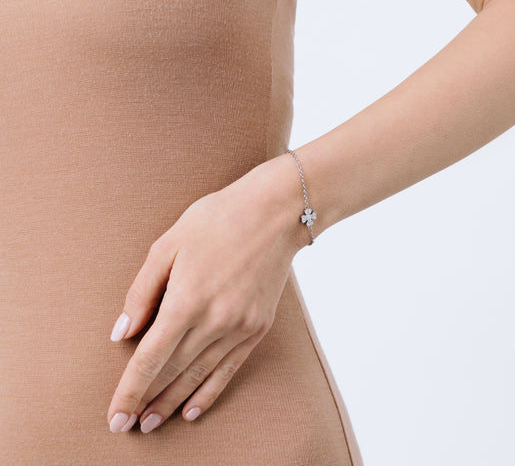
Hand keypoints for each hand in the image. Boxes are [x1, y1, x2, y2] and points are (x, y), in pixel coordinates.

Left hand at [107, 159, 302, 433]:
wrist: (275, 213)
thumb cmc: (217, 220)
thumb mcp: (168, 244)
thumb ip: (142, 292)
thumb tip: (122, 333)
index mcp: (186, 299)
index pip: (149, 359)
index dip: (129, 391)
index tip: (116, 415)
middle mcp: (214, 321)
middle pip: (172, 373)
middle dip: (146, 401)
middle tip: (129, 425)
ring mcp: (240, 327)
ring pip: (199, 376)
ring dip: (173, 402)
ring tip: (154, 422)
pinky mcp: (258, 327)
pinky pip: (230, 369)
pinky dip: (209, 392)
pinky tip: (193, 409)